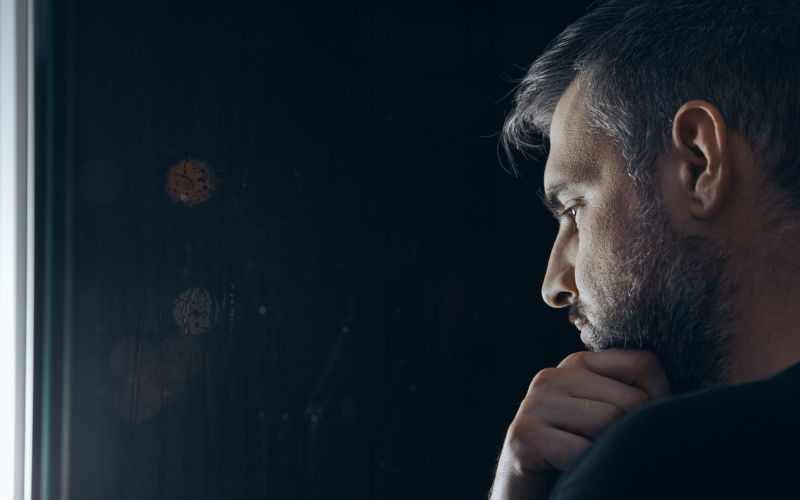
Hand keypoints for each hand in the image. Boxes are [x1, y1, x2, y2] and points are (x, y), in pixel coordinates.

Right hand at [488, 349, 670, 499]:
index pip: (643, 363)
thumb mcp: (608, 422)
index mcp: (577, 365)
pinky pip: (582, 451)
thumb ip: (633, 399)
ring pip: (610, 420)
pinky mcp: (524, 436)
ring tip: (596, 466)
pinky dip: (591, 471)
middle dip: (636, 435)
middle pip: (631, 399)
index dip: (660, 400)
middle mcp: (552, 376)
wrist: (528, 499)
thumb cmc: (579, 462)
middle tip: (617, 459)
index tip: (643, 433)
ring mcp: (534, 404)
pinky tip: (576, 476)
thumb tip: (694, 401)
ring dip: (611, 455)